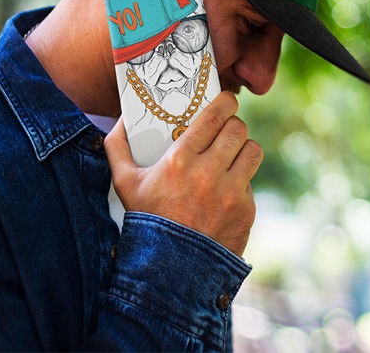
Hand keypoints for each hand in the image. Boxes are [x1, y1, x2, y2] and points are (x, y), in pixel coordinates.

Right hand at [104, 92, 261, 256]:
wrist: (170, 269)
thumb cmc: (147, 220)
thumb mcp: (124, 183)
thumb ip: (117, 147)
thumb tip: (121, 120)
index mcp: (180, 160)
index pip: (215, 116)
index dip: (225, 102)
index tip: (226, 100)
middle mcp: (209, 173)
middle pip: (238, 129)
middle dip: (233, 125)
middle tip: (227, 129)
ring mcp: (231, 193)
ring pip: (253, 151)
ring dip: (243, 149)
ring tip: (233, 153)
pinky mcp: (246, 210)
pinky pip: (251, 182)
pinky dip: (241, 182)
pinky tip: (227, 188)